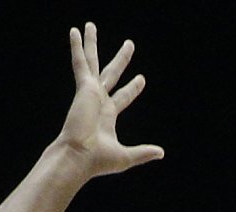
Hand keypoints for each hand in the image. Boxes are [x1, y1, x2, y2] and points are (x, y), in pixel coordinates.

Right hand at [58, 24, 162, 179]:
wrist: (79, 157)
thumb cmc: (97, 161)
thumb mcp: (125, 156)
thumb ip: (143, 152)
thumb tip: (161, 153)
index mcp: (107, 116)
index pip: (123, 97)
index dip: (133, 88)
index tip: (141, 79)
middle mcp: (98, 101)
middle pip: (111, 74)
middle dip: (121, 60)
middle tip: (130, 44)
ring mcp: (90, 93)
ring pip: (93, 62)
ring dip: (92, 44)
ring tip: (90, 26)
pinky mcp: (83, 87)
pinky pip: (80, 62)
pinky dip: (77, 47)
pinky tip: (75, 31)